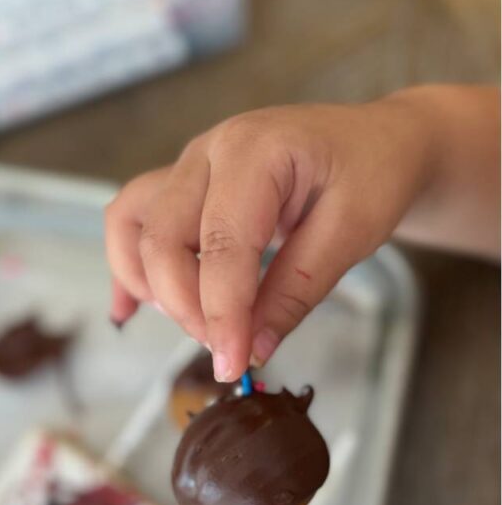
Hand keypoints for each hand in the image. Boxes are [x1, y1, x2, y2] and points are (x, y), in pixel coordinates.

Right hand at [105, 86, 497, 380]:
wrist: (377, 140)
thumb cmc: (373, 174)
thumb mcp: (353, 232)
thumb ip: (296, 290)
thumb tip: (251, 348)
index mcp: (256, 150)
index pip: (222, 244)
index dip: (222, 312)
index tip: (231, 364)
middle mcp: (209, 152)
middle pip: (162, 237)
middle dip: (185, 306)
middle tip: (226, 348)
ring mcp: (190, 165)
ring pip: (132, 224)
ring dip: (150, 284)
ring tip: (192, 322)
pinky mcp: (184, 185)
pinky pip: (133, 220)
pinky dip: (128, 266)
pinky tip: (130, 309)